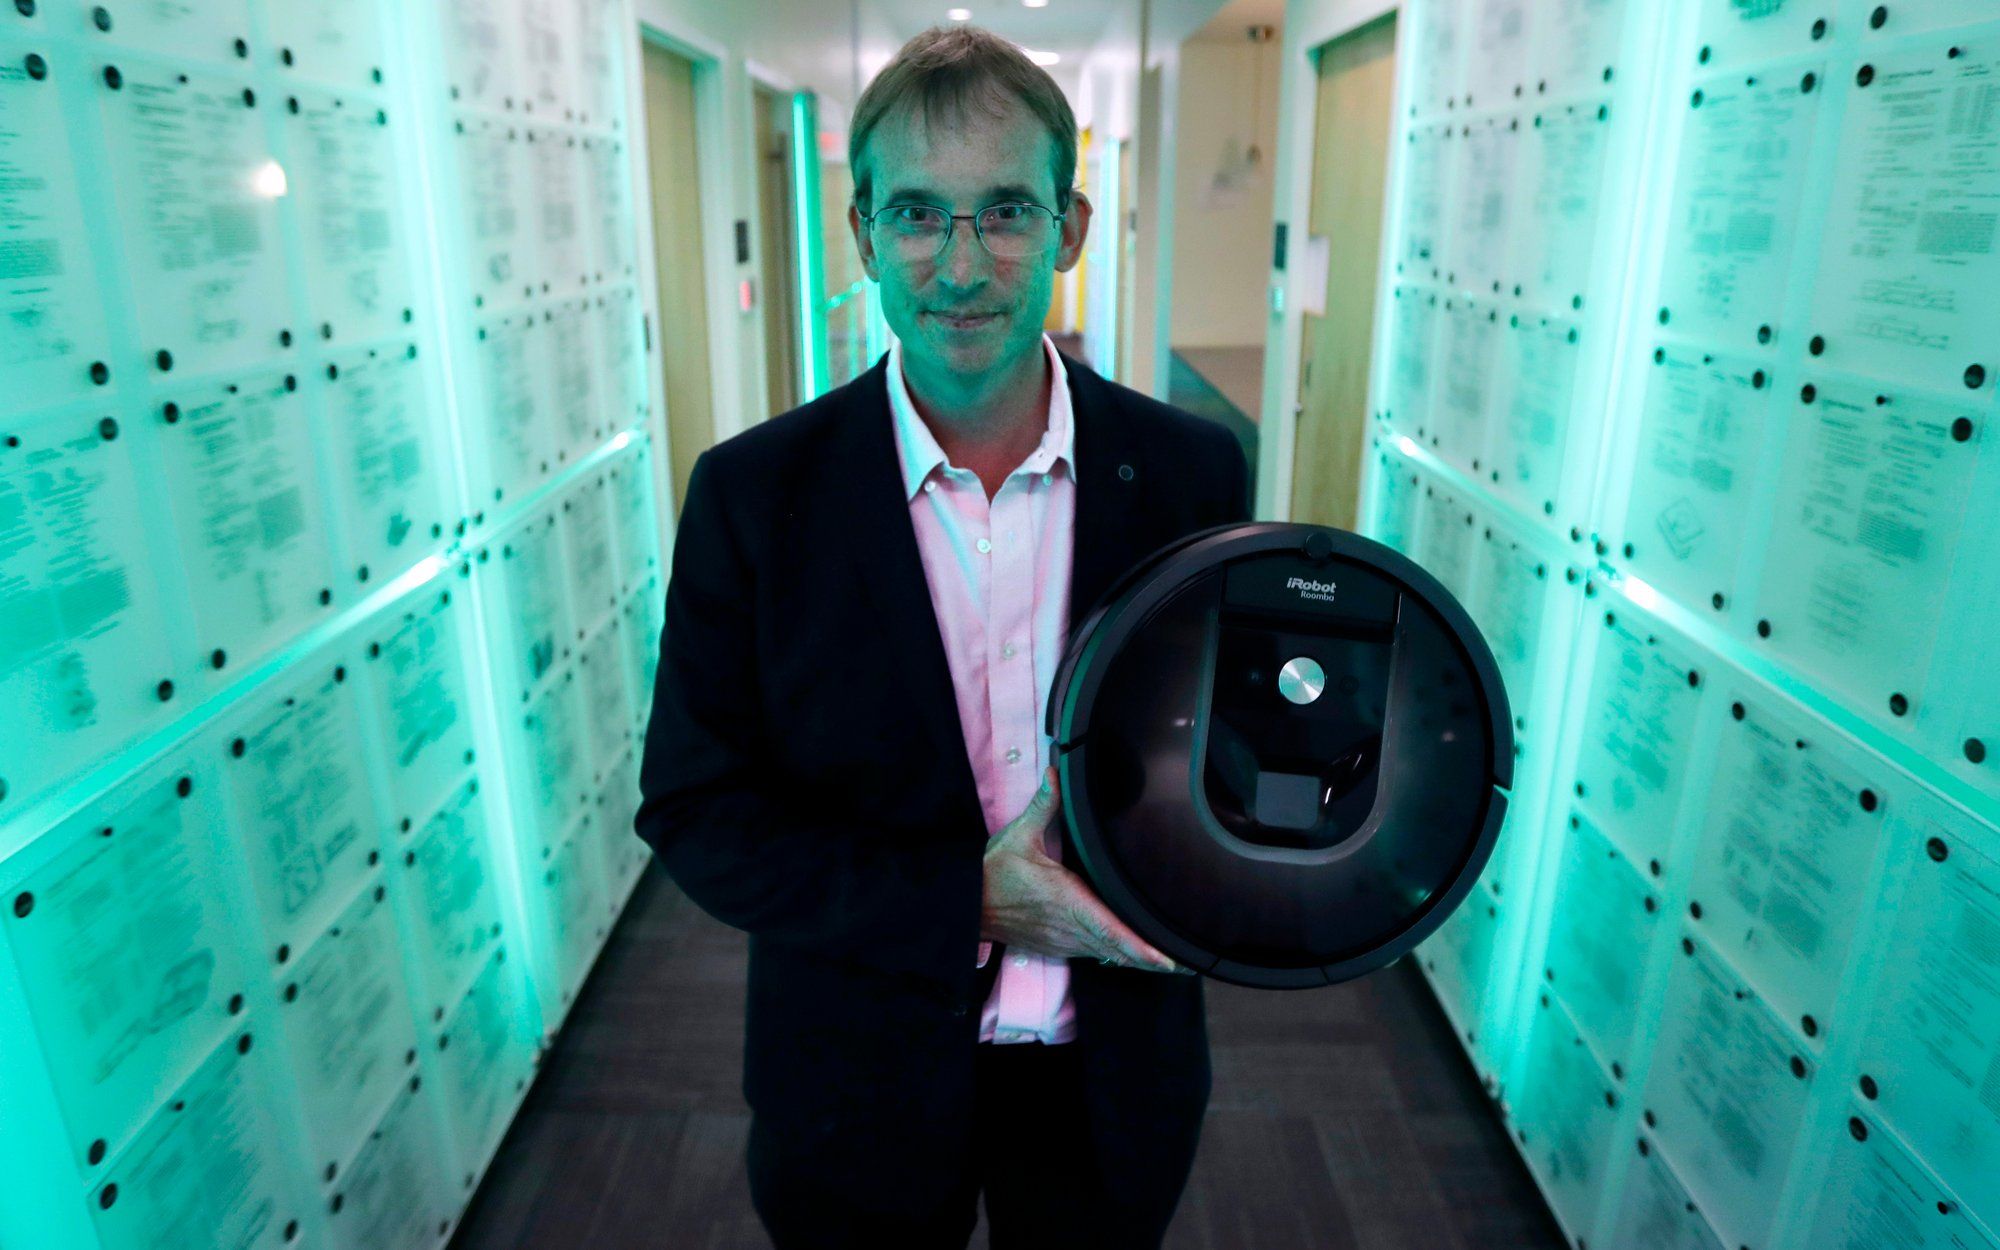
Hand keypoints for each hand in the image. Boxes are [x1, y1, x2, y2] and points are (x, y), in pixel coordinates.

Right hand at [980, 766, 1194, 973]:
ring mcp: (1063, 941)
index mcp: (1067, 901)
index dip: (1139, 949)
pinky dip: (1114, 957)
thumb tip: (1056, 774)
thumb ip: (1044, 806)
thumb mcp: (1019, 835)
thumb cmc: (993, 872)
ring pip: (1107, 956)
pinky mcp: (1056, 946)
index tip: (1165, 960)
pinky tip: (1131, 956)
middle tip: (1183, 965)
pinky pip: (1093, 954)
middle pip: (1117, 951)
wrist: (967, 904)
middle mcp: (1069, 927)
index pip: (1110, 930)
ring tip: (1166, 963)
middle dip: (1150, 960)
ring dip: (1135, 961)